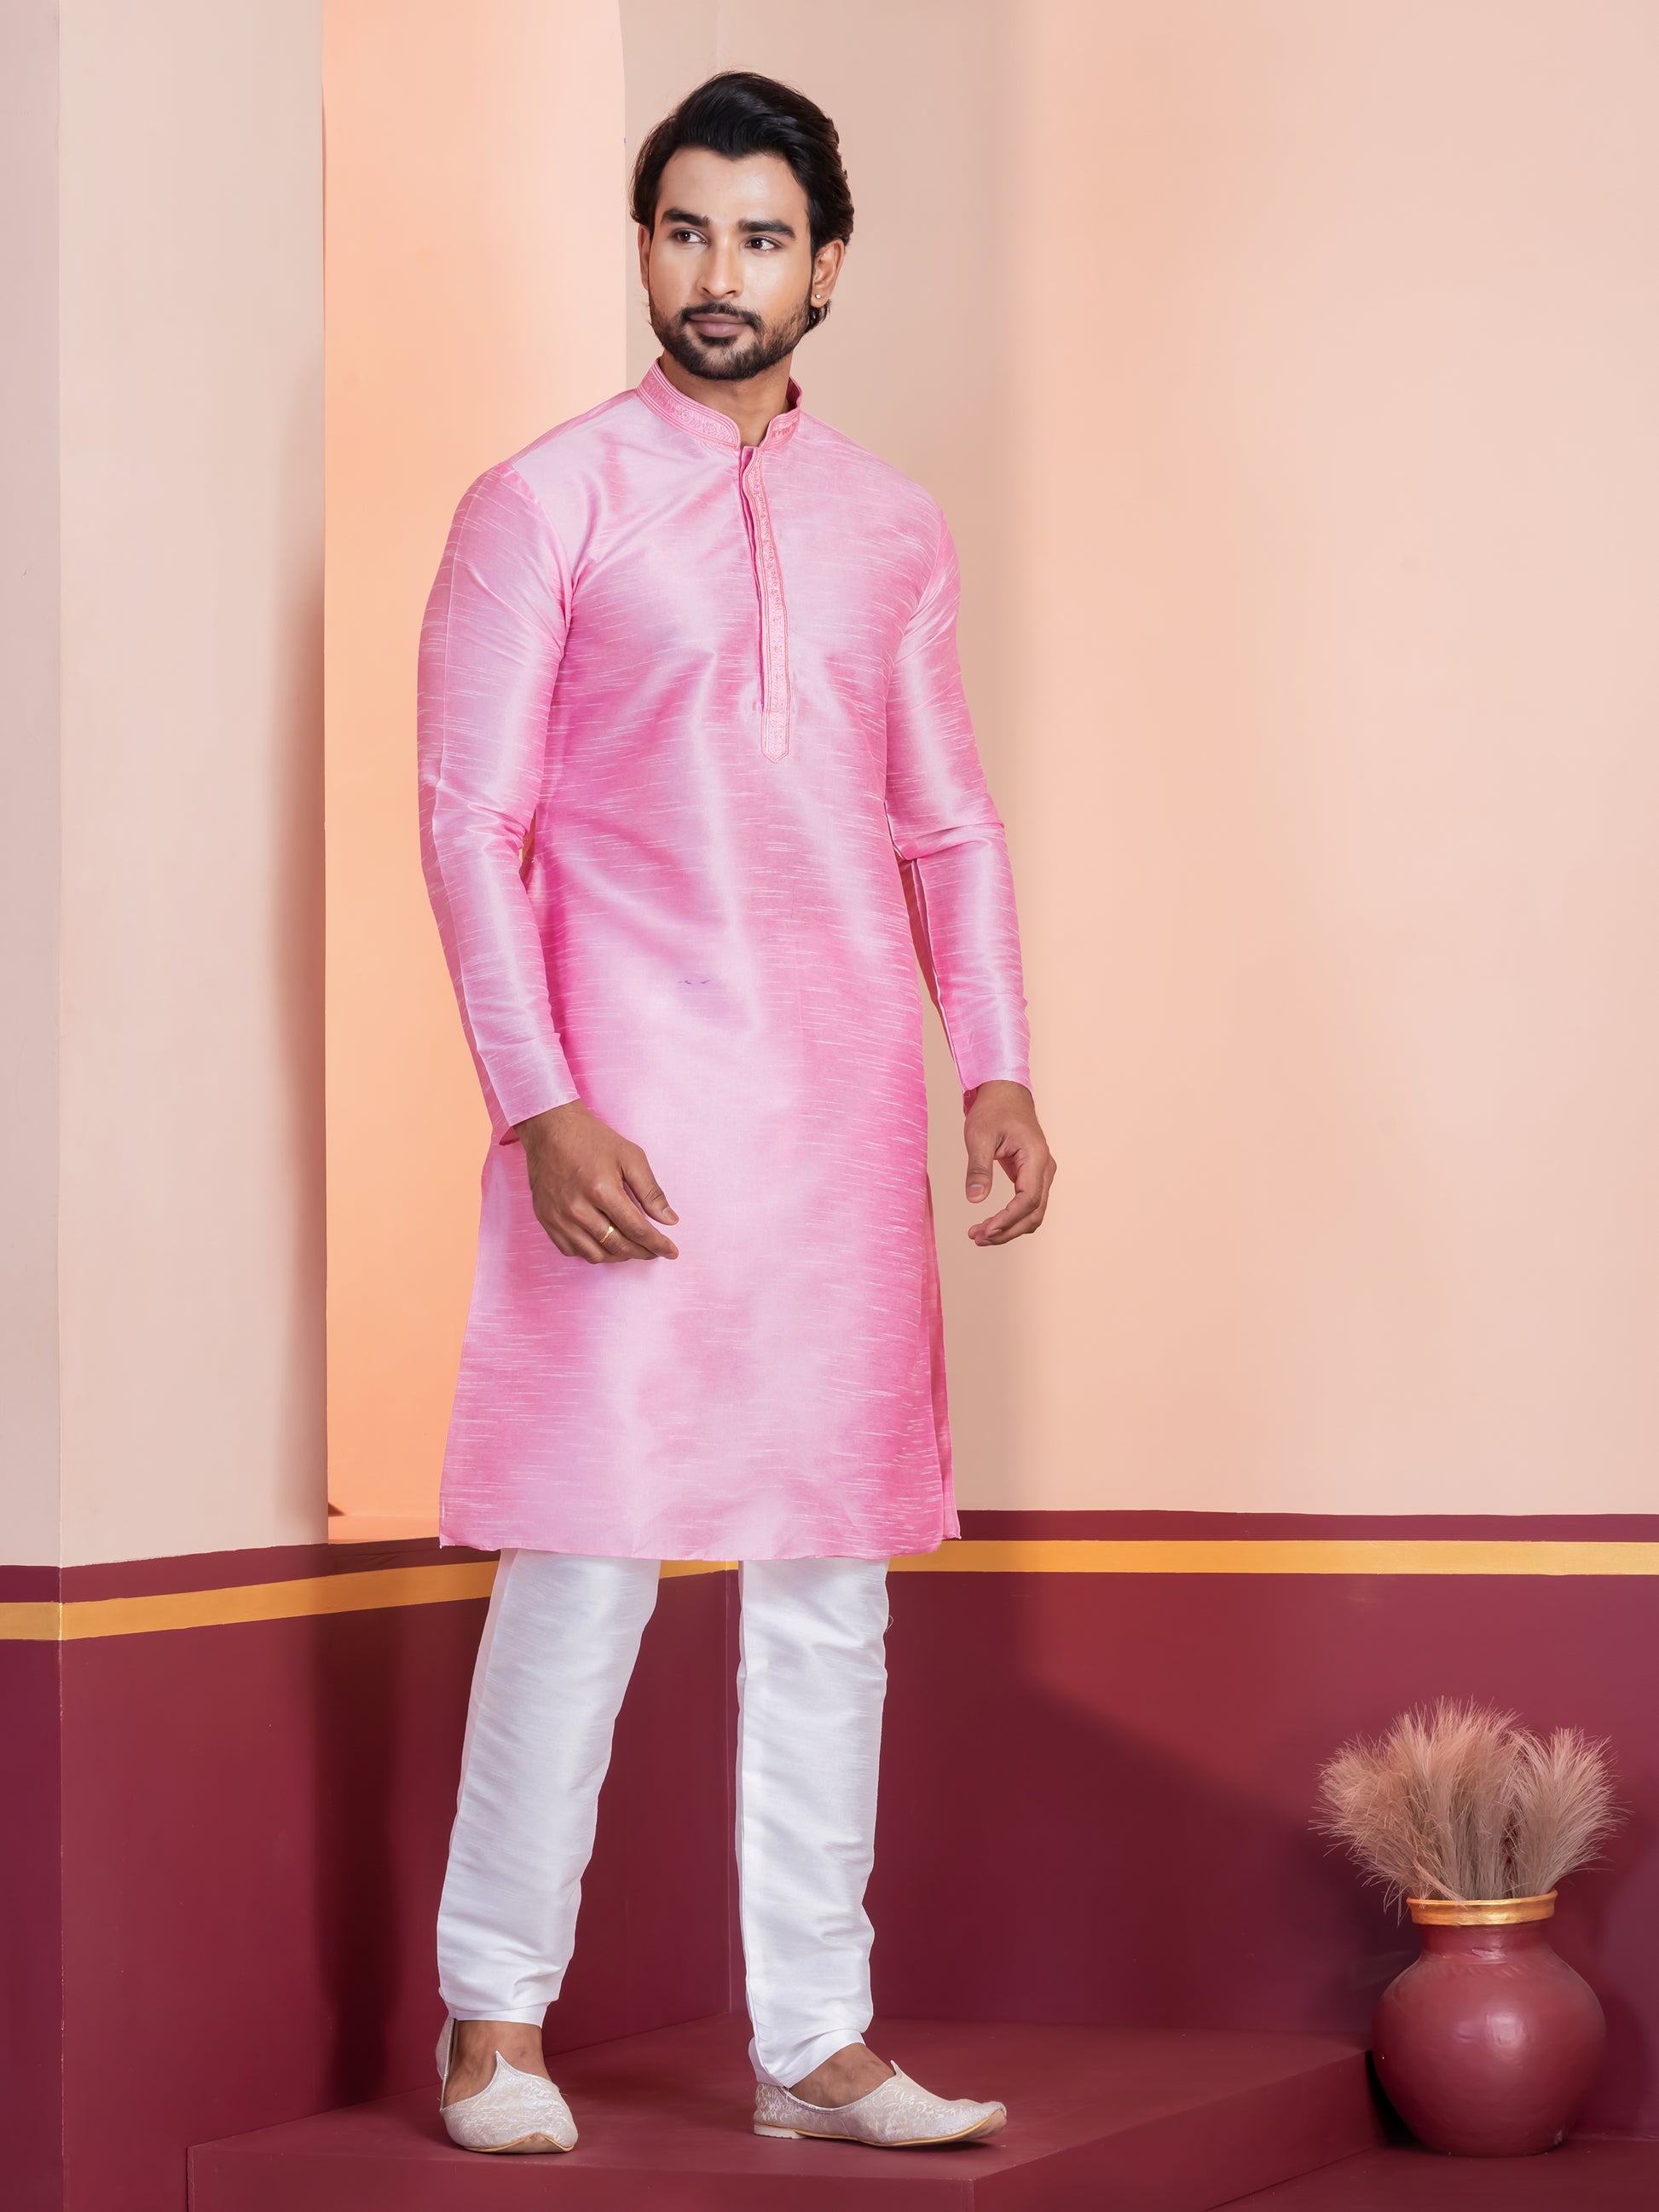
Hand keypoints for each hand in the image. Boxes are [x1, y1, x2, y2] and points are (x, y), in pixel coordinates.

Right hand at [512, 1101, 679, 1262]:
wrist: (551, 1129)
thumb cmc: (593, 1140)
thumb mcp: (630, 1157)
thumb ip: (651, 1191)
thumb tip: (669, 1220)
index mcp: (602, 1190)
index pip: (637, 1229)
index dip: (658, 1244)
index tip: (671, 1251)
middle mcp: (577, 1209)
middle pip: (618, 1246)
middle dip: (642, 1253)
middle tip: (654, 1251)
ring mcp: (559, 1217)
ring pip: (595, 1255)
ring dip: (618, 1256)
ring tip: (632, 1247)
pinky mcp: (546, 1220)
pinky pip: (571, 1251)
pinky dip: (592, 1252)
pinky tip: (604, 1243)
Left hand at [963, 1081, 1055, 1245]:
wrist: (1005, 1093)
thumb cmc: (994, 1110)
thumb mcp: (980, 1136)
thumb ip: (978, 1169)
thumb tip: (975, 1200)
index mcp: (1036, 1157)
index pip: (1028, 1200)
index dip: (1008, 1220)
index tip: (985, 1231)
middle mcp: (1045, 1169)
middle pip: (1033, 1213)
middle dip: (1007, 1231)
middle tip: (977, 1238)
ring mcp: (1041, 1174)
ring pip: (1032, 1213)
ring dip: (1009, 1228)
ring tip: (980, 1235)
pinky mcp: (1032, 1176)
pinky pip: (1027, 1205)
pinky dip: (1011, 1219)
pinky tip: (990, 1224)